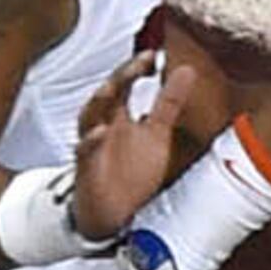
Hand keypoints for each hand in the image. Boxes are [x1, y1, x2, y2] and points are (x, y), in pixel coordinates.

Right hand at [71, 51, 188, 239]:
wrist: (114, 215)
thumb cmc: (130, 172)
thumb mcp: (156, 132)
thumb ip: (168, 102)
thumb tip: (186, 70)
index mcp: (120, 115)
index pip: (125, 83)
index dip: (136, 67)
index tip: (153, 54)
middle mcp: (104, 125)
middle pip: (108, 94)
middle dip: (121, 77)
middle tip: (139, 63)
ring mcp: (94, 145)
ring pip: (89, 117)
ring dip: (100, 101)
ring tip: (112, 87)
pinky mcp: (86, 168)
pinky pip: (84, 152)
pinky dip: (91, 141)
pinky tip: (99, 132)